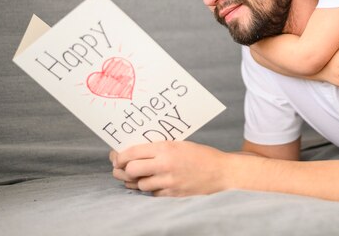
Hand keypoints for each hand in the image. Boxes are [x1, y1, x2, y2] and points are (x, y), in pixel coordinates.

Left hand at [110, 141, 230, 196]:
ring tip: (134, 177)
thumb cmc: (202, 155)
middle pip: (131, 170)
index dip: (120, 156)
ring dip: (134, 182)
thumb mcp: (180, 144)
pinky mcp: (173, 194)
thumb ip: (160, 148)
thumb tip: (136, 153)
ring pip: (139, 185)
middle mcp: (165, 165)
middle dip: (122, 170)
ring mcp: (169, 182)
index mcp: (166, 148)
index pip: (132, 152)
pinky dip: (149, 190)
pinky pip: (152, 194)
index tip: (116, 157)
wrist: (222, 172)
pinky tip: (150, 184)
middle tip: (120, 169)